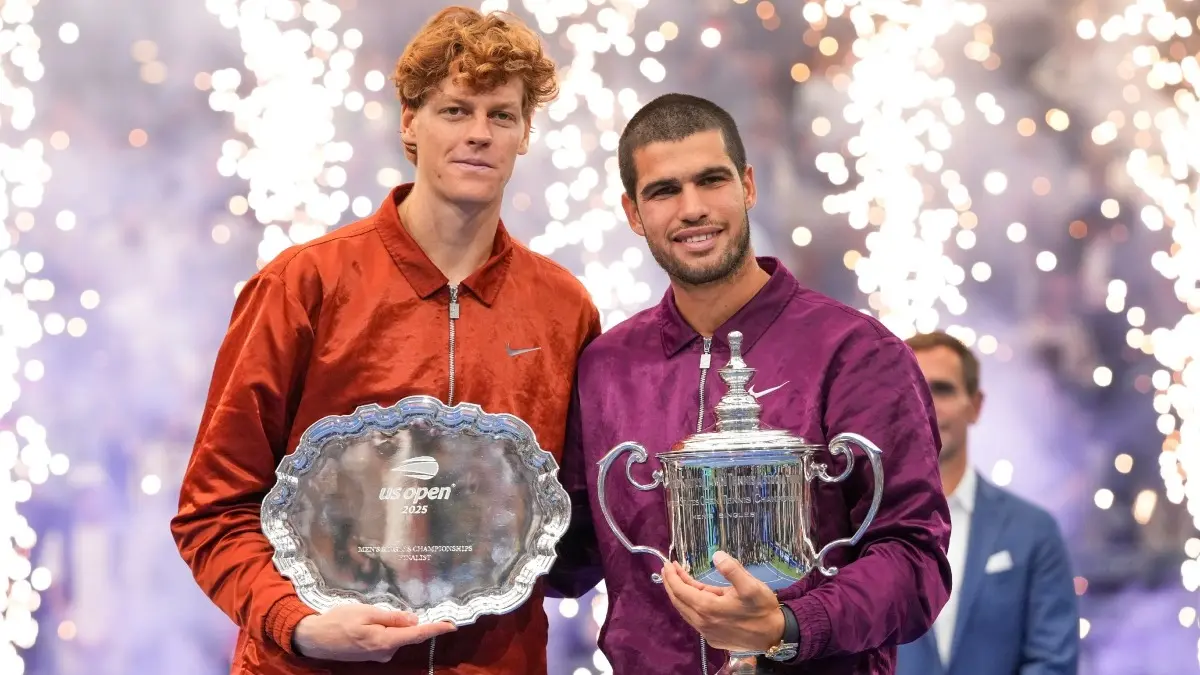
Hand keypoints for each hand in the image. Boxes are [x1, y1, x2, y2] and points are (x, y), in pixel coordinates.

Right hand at [292, 604, 456, 662]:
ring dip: (396, 625)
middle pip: (408, 635)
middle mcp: (386, 653)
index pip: (417, 635)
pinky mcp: (371, 654)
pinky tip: (374, 620)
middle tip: (406, 608)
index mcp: (386, 641)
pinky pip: (387, 640)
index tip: (452, 625)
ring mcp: (378, 655)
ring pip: (397, 637)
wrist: (314, 638)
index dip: (436, 629)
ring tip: (377, 612)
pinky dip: (388, 630)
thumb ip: (392, 617)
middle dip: (413, 623)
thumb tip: (415, 621)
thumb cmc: (339, 621)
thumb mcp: (366, 612)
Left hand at [661, 551, 784, 652]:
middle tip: (668, 569)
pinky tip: (693, 596)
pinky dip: (689, 605)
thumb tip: (716, 555)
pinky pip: (694, 619)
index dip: (671, 576)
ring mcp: (706, 632)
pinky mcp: (712, 637)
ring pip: (685, 611)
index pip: (680, 591)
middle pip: (678, 601)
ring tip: (677, 579)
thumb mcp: (751, 586)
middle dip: (671, 584)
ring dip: (679, 594)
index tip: (667, 563)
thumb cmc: (762, 609)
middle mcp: (702, 622)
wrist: (774, 635)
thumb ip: (732, 570)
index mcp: (708, 608)